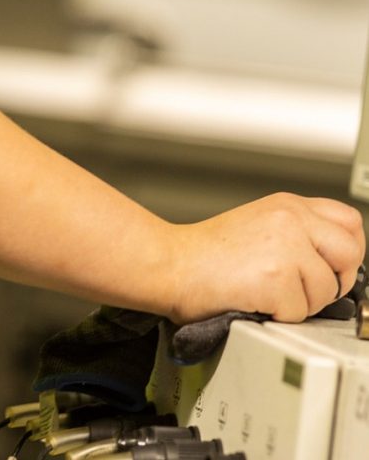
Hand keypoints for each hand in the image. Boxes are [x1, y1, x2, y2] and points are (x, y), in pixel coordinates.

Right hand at [163, 193, 364, 323]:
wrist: (172, 264)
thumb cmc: (207, 254)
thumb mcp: (259, 225)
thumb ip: (297, 232)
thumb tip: (332, 261)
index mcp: (289, 205)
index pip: (349, 222)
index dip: (346, 252)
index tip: (331, 267)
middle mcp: (291, 218)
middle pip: (350, 252)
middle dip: (334, 280)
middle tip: (305, 288)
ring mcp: (286, 245)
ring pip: (327, 289)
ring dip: (302, 303)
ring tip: (268, 292)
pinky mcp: (277, 276)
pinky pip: (301, 312)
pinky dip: (280, 316)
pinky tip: (256, 300)